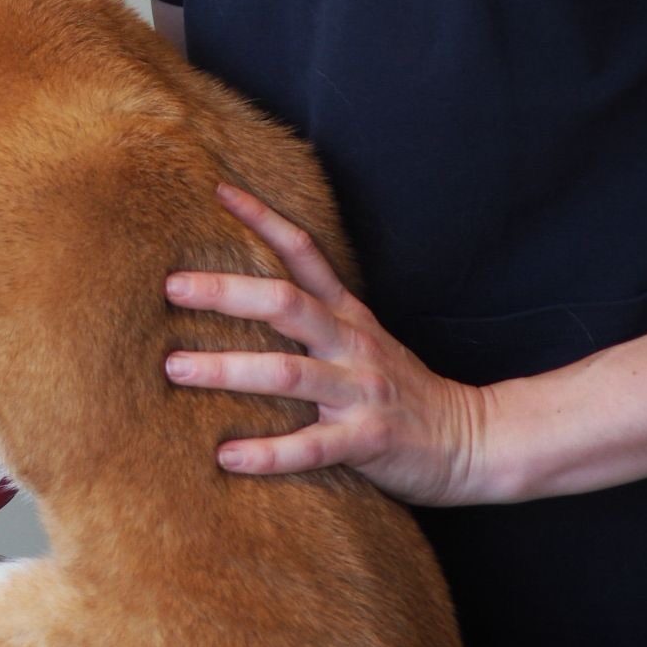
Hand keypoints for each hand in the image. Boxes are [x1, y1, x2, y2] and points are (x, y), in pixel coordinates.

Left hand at [164, 183, 487, 506]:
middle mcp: (350, 343)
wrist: (474, 440)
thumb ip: (313, 312)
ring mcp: (360, 391)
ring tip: (176, 368)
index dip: (263, 218)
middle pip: (285, 303)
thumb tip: (244, 290)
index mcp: (346, 314)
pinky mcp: (368, 441)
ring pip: (287, 373)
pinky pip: (311, 447)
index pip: (303, 252)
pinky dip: (268, 454)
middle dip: (226, 293)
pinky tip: (227, 457)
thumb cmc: (400, 387)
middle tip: (171, 287)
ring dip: (227, 370)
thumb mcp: (360, 336)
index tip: (218, 190)